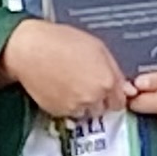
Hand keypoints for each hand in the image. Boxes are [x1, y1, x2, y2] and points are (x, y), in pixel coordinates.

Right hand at [0, 21, 130, 120]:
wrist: (29, 50)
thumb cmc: (60, 42)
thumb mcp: (96, 47)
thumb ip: (115, 71)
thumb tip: (128, 90)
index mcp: (107, 81)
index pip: (120, 102)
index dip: (113, 95)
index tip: (107, 90)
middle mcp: (93, 98)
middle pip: (104, 109)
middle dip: (98, 99)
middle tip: (85, 82)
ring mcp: (75, 107)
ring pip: (86, 113)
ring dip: (83, 104)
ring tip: (70, 83)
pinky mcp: (58, 112)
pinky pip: (68, 113)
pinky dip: (66, 104)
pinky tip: (60, 87)